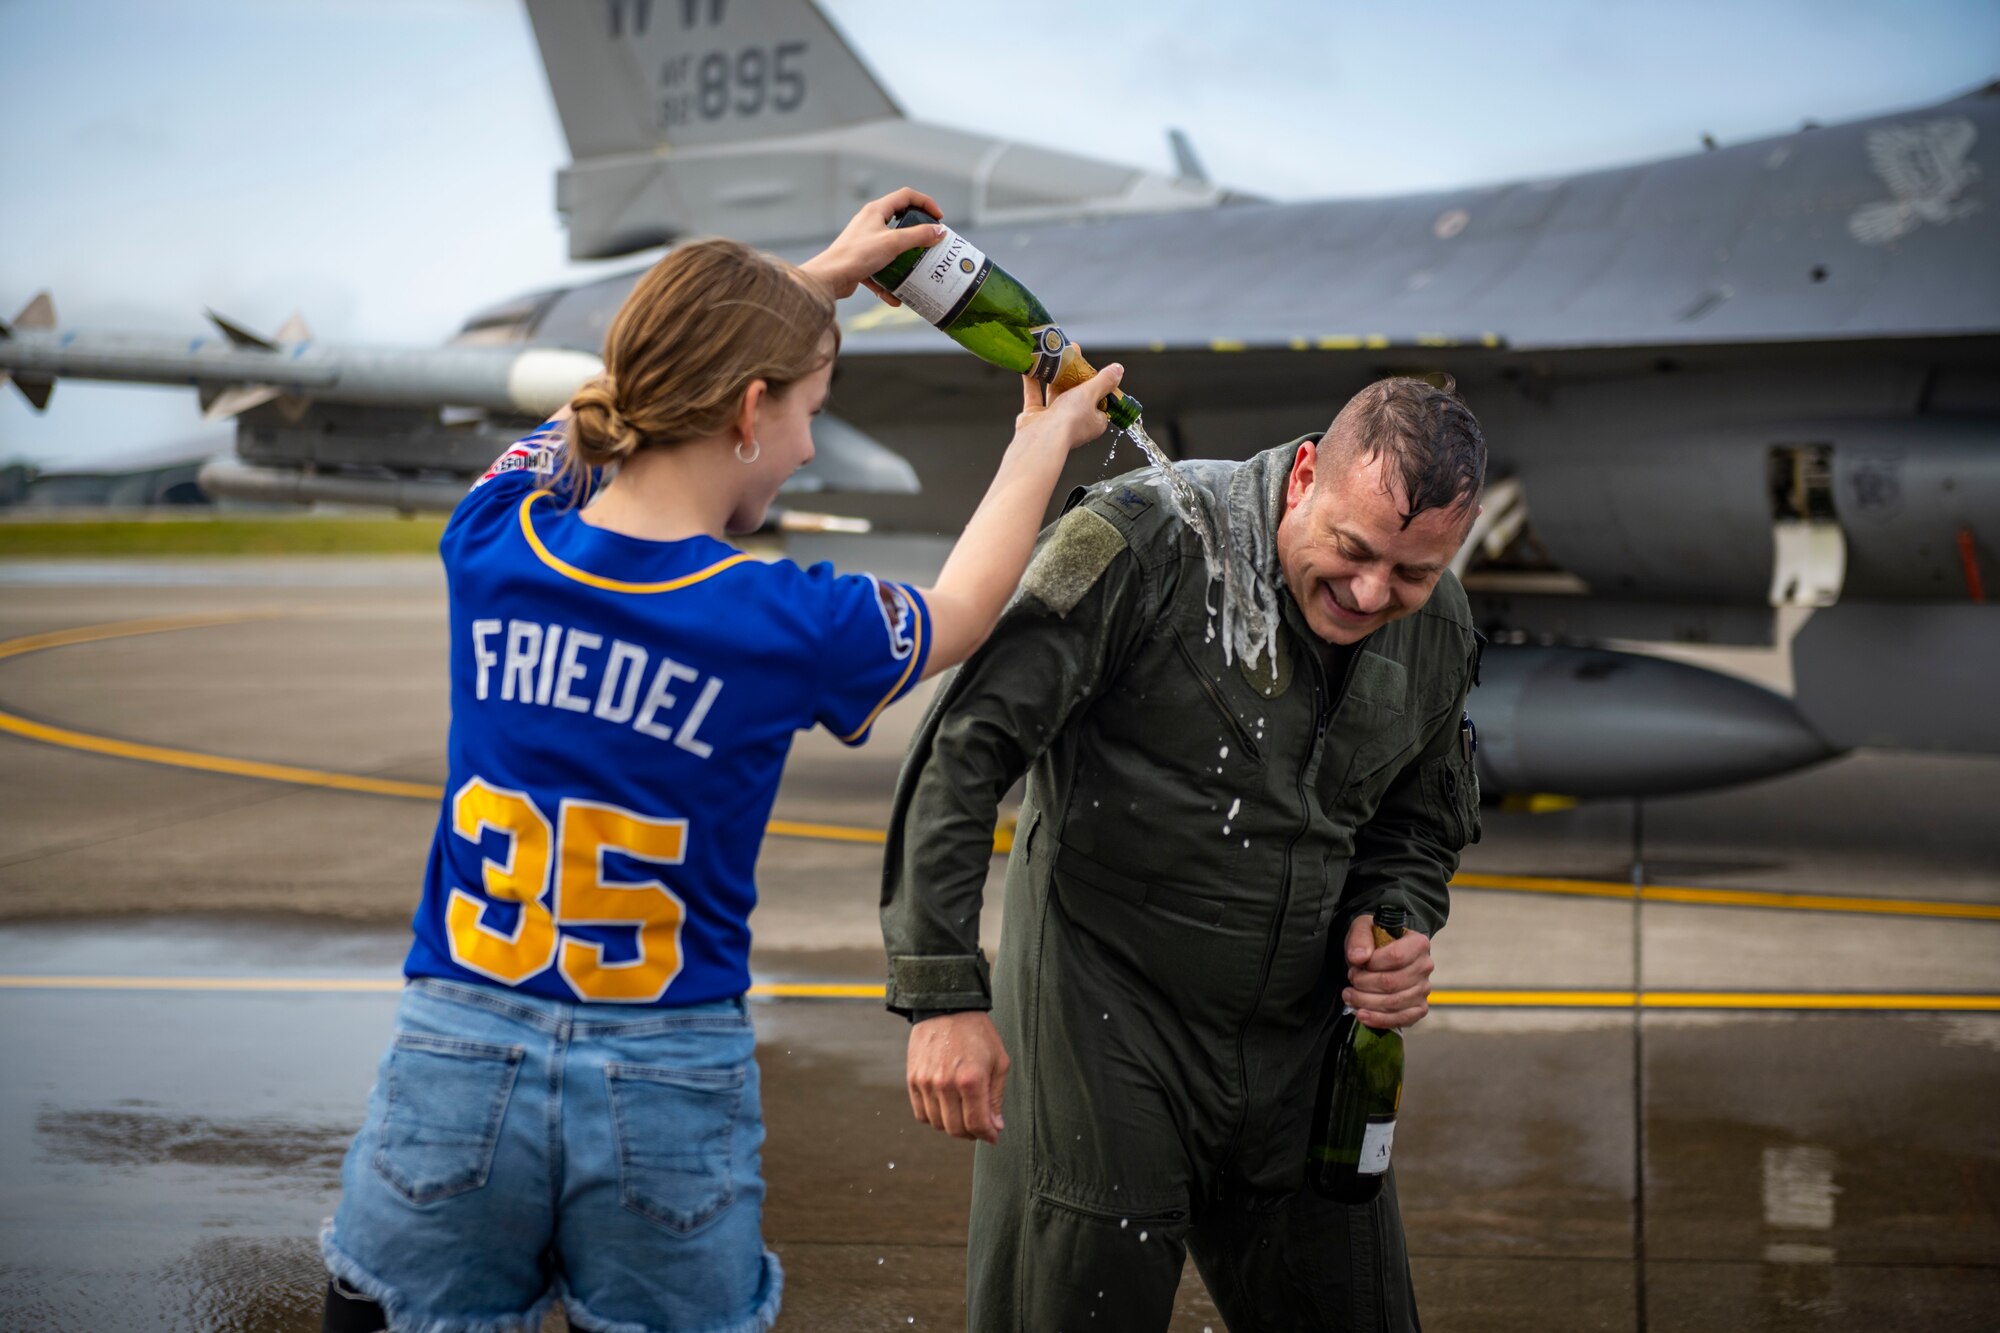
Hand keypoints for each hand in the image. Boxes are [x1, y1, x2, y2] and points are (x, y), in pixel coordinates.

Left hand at [799, 187, 946, 302]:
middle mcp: (870, 222)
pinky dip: (889, 281)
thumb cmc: (857, 255)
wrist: (829, 278)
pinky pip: (881, 269)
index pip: (906, 196)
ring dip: (905, 260)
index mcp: (876, 210)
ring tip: (918, 270)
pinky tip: (896, 297)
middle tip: (931, 244)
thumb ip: (918, 236)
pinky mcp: (861, 261)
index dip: (926, 203)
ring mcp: (865, 242)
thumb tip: (939, 231)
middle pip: (900, 221)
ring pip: (892, 248)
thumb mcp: (893, 243)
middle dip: (918, 234)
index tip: (939, 218)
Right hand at [906, 1011, 1009, 1143]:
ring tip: (963, 1113)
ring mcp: (926, 1082)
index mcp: (971, 1080)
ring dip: (952, 1125)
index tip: (993, 1136)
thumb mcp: (999, 1061)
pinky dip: (934, 1117)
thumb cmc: (977, 1032)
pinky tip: (946, 1107)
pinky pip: (921, 1113)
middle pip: (956, 1129)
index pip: (977, 1124)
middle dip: (972, 1133)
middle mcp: (945, 1084)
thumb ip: (996, 1097)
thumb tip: (994, 1126)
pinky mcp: (913, 1079)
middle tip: (980, 1126)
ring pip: (937, 1124)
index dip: (987, 1135)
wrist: (947, 1006)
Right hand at [1012, 360, 1121, 455]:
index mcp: (1094, 421)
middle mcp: (1075, 422)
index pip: (1100, 400)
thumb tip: (1118, 370)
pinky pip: (1035, 396)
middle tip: (1071, 353)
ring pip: (1055, 393)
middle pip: (1076, 394)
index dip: (1097, 383)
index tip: (1090, 367)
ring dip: (1054, 375)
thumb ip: (1104, 381)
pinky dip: (1033, 381)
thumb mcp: (1091, 394)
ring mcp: (1054, 421)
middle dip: (1073, 373)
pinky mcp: (1036, 418)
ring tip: (1053, 356)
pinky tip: (1031, 366)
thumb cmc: (1070, 420)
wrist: (1041, 438)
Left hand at [1342, 913, 1433, 1028]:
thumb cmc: (1375, 941)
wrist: (1382, 954)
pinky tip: (1362, 1014)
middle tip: (1351, 978)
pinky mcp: (1419, 1008)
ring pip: (1393, 1002)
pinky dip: (1379, 1019)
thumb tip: (1358, 957)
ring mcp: (1424, 989)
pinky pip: (1401, 1019)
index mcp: (1418, 943)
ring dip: (1365, 1002)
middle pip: (1391, 982)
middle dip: (1363, 984)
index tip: (1356, 963)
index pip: (1395, 957)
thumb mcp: (1364, 928)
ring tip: (1349, 995)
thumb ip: (1360, 938)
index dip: (1371, 964)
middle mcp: (1425, 967)